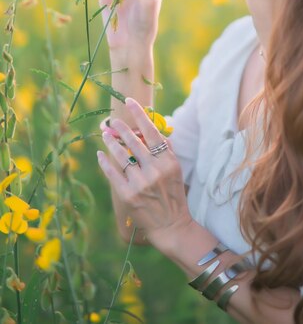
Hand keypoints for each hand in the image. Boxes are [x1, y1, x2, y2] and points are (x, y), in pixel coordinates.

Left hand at [97, 97, 192, 251]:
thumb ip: (166, 150)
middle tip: (113, 119)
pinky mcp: (128, 195)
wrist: (171, 226)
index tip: (130, 102)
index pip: (153, 132)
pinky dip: (105, 162)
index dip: (140, 115)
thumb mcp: (176, 170)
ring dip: (110, 142)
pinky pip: (112, 173)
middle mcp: (155, 170)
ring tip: (105, 133)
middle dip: (121, 127)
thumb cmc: (173, 195)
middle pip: (134, 141)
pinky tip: (100, 154)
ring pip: (121, 156)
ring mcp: (140, 183)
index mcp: (168, 161)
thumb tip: (156, 131)